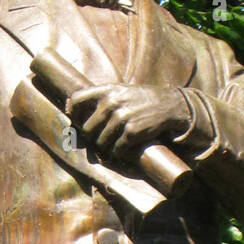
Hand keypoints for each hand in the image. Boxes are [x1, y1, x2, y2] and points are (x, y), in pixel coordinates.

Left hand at [66, 84, 188, 158]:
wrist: (171, 106)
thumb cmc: (143, 100)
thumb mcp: (122, 91)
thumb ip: (102, 98)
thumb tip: (73, 109)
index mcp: (107, 90)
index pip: (76, 100)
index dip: (74, 114)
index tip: (77, 122)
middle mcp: (112, 102)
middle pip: (87, 129)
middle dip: (94, 138)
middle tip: (103, 139)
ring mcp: (122, 118)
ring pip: (100, 143)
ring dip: (107, 148)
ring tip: (116, 144)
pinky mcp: (132, 132)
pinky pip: (116, 150)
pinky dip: (120, 153)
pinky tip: (126, 149)